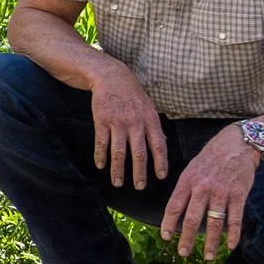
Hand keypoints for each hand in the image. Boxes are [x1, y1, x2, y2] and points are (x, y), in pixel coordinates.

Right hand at [88, 60, 166, 190]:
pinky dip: (101, 156)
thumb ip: (155, 126)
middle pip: (139, 153)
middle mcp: (135, 123)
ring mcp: (118, 123)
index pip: (158, 145)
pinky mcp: (102, 121)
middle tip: (139, 186)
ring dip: (118, 170)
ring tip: (118, 183)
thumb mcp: (149, 106)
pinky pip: (102, 143)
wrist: (111, 77)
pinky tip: (101, 165)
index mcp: (150, 120)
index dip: (160, 162)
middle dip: (139, 173)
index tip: (161, 177)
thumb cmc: (132, 93)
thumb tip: (163, 144)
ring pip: (119, 152)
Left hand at [161, 132, 256, 257]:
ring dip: (210, 242)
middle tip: (183, 253)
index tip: (165, 237)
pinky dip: (233, 234)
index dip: (168, 223)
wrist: (237, 145)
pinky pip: (235, 219)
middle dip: (186, 239)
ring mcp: (221, 193)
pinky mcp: (238, 195)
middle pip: (192, 219)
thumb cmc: (211, 158)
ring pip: (214, 223)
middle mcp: (203, 188)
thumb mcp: (191, 168)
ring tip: (207, 257)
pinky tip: (230, 246)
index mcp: (188, 181)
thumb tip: (177, 210)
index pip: (174, 206)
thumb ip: (185, 188)